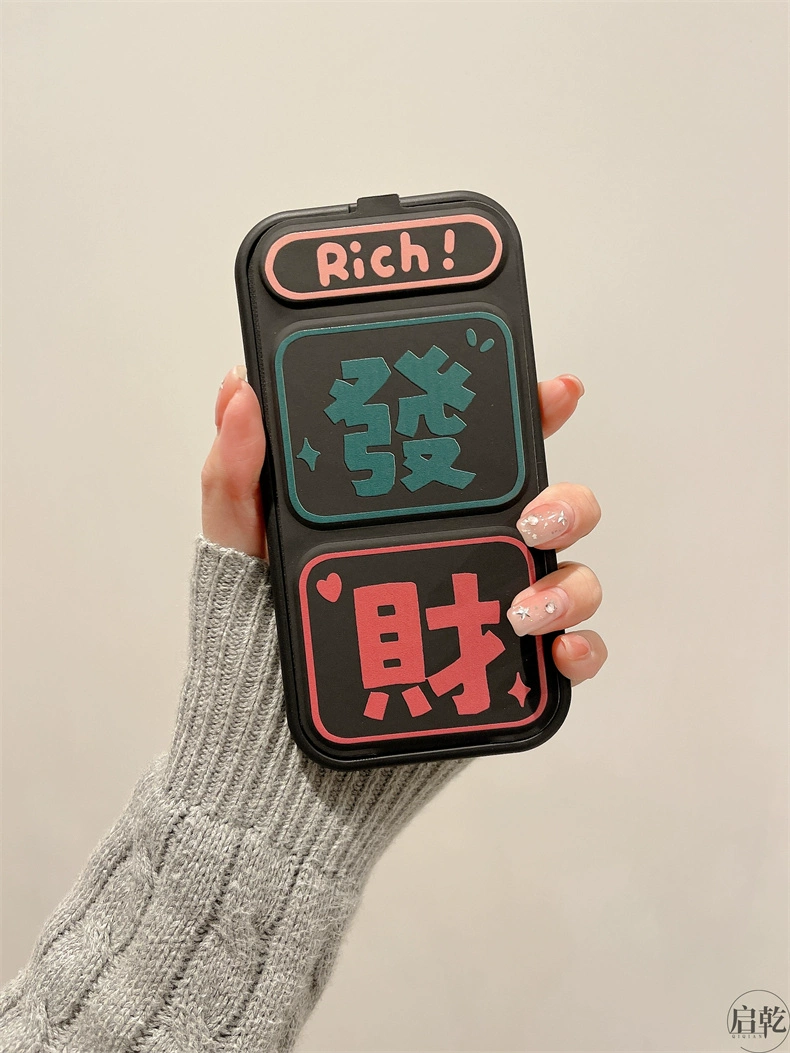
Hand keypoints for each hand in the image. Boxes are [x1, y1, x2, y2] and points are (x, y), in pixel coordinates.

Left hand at [201, 367, 605, 685]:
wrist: (271, 741)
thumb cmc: (254, 633)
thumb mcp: (240, 544)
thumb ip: (238, 469)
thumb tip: (240, 388)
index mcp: (418, 511)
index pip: (486, 452)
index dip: (531, 411)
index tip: (554, 391)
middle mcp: (465, 552)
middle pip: (550, 508)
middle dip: (567, 501)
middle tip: (531, 519)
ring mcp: (488, 610)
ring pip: (569, 577)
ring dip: (570, 583)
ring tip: (522, 608)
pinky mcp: (502, 672)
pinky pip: (566, 654)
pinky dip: (581, 648)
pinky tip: (557, 651)